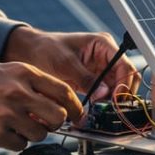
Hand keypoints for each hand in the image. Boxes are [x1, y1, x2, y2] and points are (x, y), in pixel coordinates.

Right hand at [0, 61, 82, 150]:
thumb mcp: (6, 71)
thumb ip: (33, 86)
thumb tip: (58, 106)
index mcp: (23, 73)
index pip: (64, 91)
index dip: (75, 107)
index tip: (76, 115)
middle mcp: (18, 92)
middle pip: (58, 117)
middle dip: (55, 124)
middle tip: (44, 123)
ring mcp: (6, 114)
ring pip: (40, 134)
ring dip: (32, 133)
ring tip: (14, 124)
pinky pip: (19, 145)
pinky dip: (13, 142)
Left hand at [2, 27, 138, 100]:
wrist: (29, 53)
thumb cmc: (45, 49)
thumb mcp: (65, 63)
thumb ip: (86, 78)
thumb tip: (104, 94)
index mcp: (103, 44)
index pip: (125, 65)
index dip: (124, 84)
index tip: (117, 99)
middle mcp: (106, 55)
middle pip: (126, 78)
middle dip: (121, 94)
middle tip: (112, 109)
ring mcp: (101, 68)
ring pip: (118, 87)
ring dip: (113, 100)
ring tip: (102, 111)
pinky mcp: (94, 80)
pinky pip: (106, 93)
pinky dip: (104, 103)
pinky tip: (96, 110)